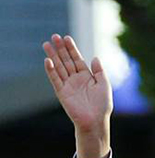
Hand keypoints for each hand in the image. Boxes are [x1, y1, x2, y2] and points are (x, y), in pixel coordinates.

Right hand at [43, 34, 111, 157]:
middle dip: (60, 49)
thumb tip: (95, 57)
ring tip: (47, 44)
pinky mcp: (61, 92)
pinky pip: (55, 79)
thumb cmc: (102, 105)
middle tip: (54, 36)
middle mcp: (76, 79)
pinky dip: (51, 70)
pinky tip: (47, 61)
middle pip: (66, 61)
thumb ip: (99, 71)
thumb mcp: (104, 85)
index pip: (77, 59)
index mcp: (86, 76)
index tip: (67, 38)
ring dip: (53, 56)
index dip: (72, 49)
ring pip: (59, 67)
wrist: (95, 120)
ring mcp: (68, 85)